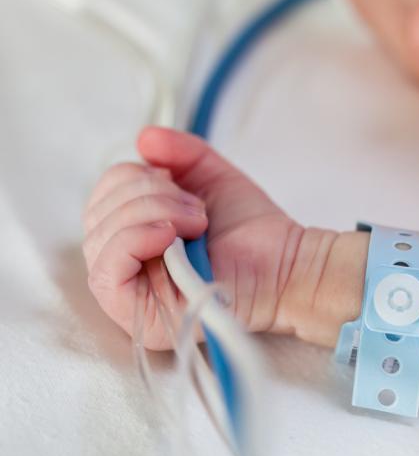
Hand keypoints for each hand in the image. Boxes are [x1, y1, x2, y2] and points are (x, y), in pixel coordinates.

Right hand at [83, 126, 302, 349]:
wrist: (285, 263)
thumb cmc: (250, 228)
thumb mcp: (211, 177)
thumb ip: (180, 152)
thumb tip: (143, 138)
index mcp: (136, 233)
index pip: (101, 199)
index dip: (132, 178)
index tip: (177, 183)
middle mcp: (127, 264)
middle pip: (97, 216)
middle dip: (147, 195)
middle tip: (194, 208)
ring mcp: (131, 295)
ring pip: (100, 240)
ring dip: (149, 214)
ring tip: (196, 222)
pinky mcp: (140, 317)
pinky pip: (106, 273)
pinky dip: (133, 239)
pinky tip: (168, 234)